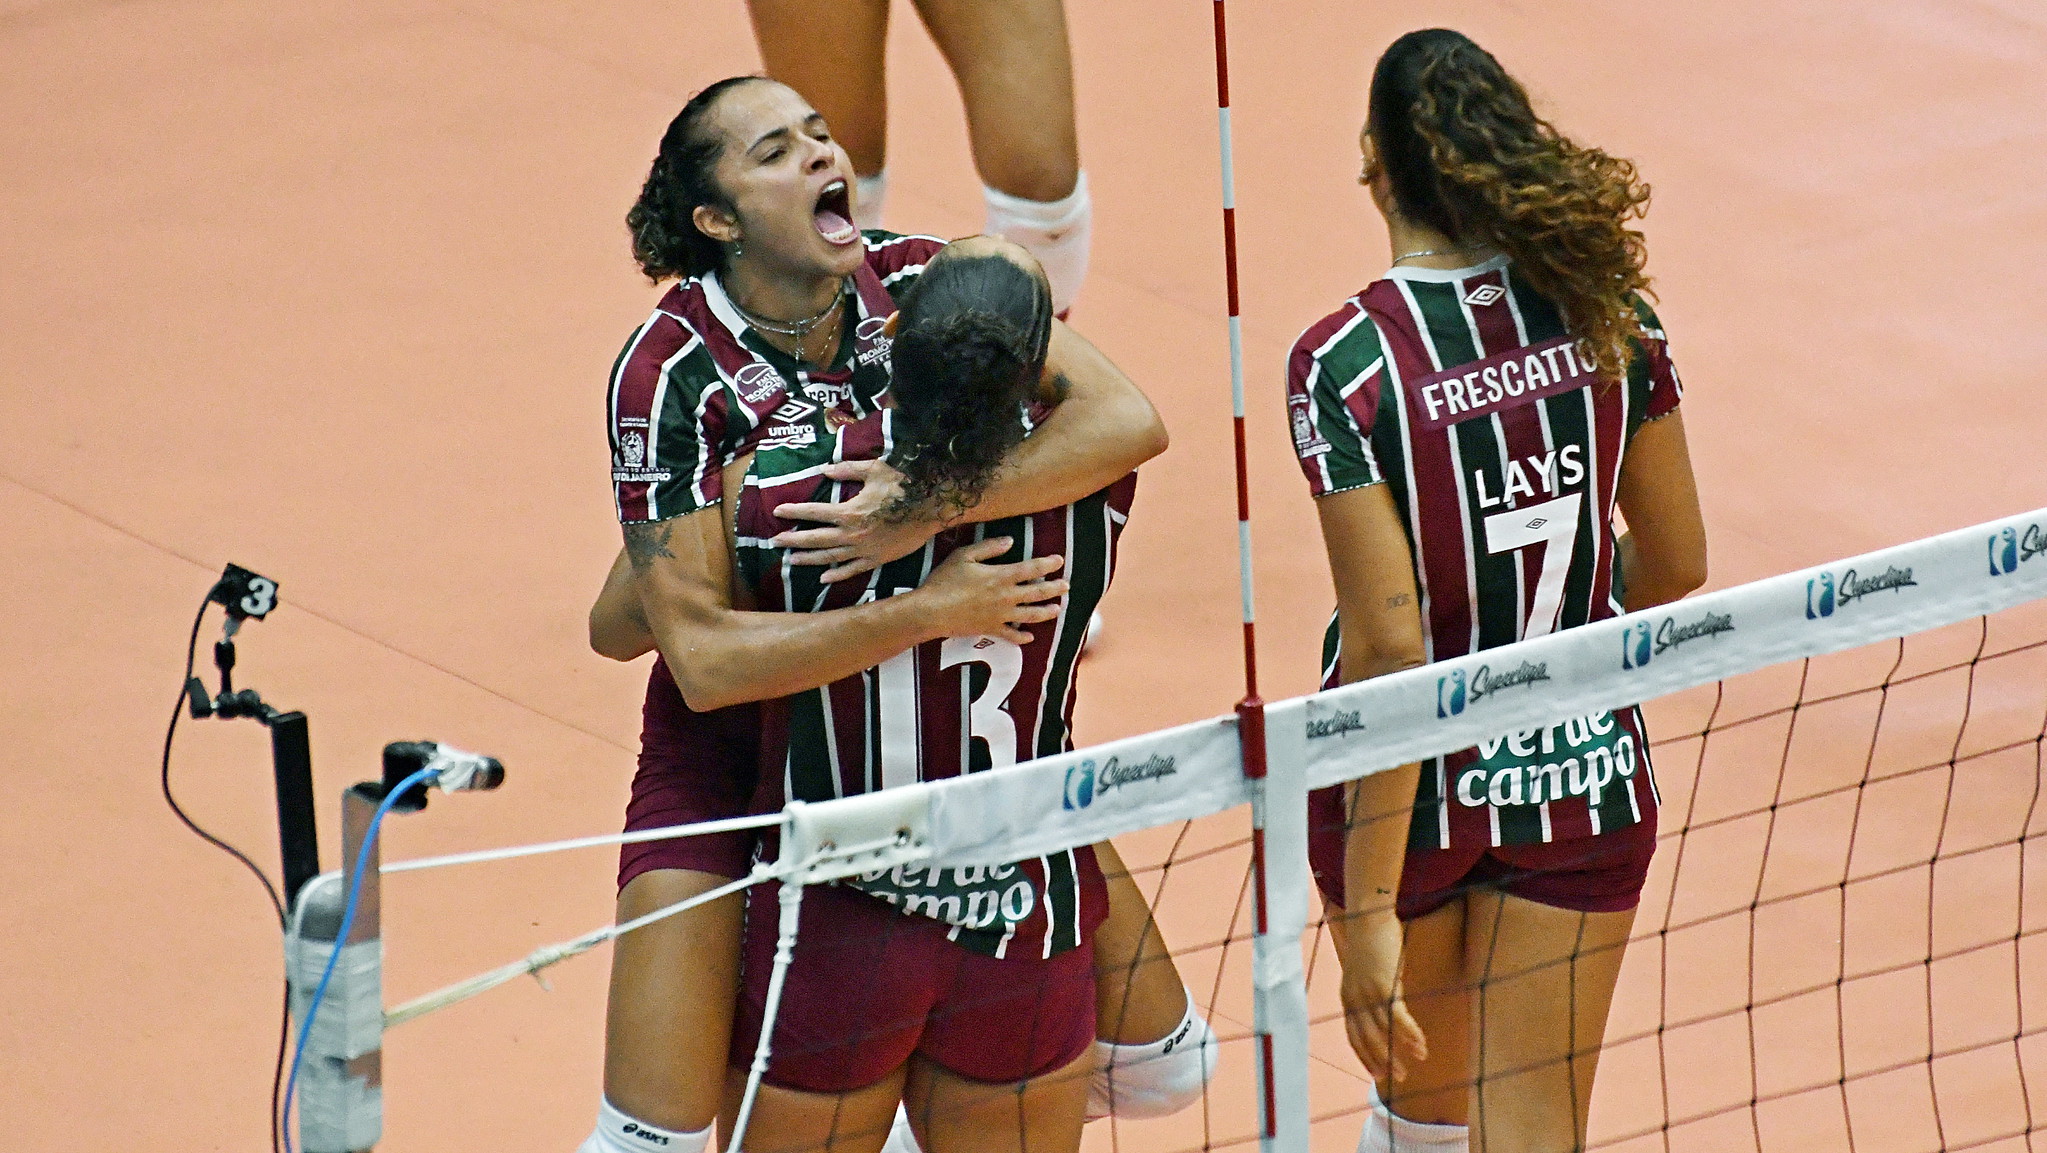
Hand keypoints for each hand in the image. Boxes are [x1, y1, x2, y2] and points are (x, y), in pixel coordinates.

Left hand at [772, 460, 940, 583]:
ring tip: (791, 561)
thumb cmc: (904, 484)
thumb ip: (848, 470)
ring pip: (830, 557)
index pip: (814, 512)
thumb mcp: (874, 469)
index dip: (794, 511)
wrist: (932, 508)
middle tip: (775, 542)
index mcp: (849, 511)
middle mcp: (852, 534)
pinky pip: (853, 570)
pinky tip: (824, 578)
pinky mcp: (878, 559)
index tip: (778, 511)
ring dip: (809, 559)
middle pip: (815, 539)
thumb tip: (826, 469)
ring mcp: (864, 550)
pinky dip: (838, 575)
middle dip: (793, 540)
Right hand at [913, 538, 1066, 644]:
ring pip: (1030, 615)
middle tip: (1066, 586)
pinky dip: (1022, 637)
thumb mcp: (964, 556)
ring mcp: (1000, 615)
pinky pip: (1011, 635)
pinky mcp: (990, 630)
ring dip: (1046, 612)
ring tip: (1058, 609)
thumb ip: (989, 548)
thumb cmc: (944, 580)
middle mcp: (1006, 597)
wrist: (931, 611)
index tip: (1059, 560)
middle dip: (1054, 589)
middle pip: (1037, 593)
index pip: (1032, 569)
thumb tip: (1010, 541)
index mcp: (1001, 576)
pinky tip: (1030, 637)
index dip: (1048, 564)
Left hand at [1338, 909, 1427, 1084]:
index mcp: (1347, 996)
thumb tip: (1390, 1006)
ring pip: (1383, 1030)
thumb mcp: (1369, 971)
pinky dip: (1409, 1032)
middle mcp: (1353, 998)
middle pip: (1367, 1038)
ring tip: (1419, 1060)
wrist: (1368, 915)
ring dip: (1401, 1049)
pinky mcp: (1383, 984)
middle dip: (1383, 1060)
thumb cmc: (1371, 941)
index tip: (1377, 1072)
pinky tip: (1420, 1044)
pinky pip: (1397, 1016)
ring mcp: (1367, 992)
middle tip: (1398, 1077)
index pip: (1353, 1035)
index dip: (1365, 1056)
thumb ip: (1375, 991)